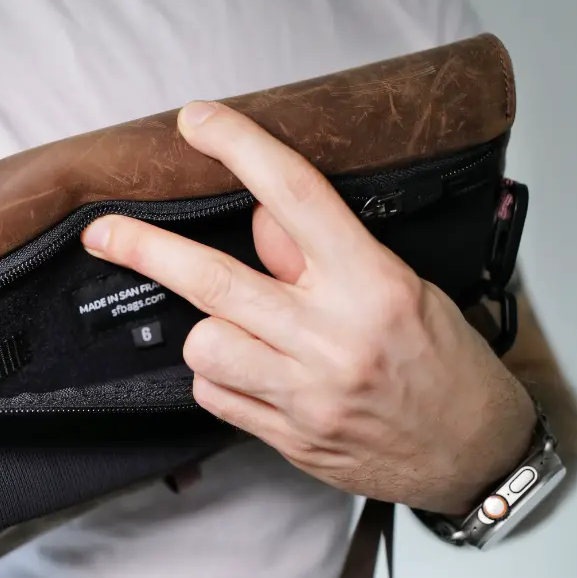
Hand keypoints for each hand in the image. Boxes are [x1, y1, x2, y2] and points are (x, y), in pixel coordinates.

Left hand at [81, 100, 535, 514]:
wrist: (473, 454)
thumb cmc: (448, 365)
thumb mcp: (407, 286)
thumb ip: (327, 255)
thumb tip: (263, 220)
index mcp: (374, 284)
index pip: (295, 196)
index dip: (240, 148)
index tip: (199, 123)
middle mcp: (334, 337)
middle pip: (215, 281)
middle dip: (146, 250)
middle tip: (103, 232)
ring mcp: (307, 394)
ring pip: (204, 345)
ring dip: (205, 330)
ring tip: (237, 329)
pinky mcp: (289, 438)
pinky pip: (215, 397)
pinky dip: (220, 378)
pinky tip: (252, 373)